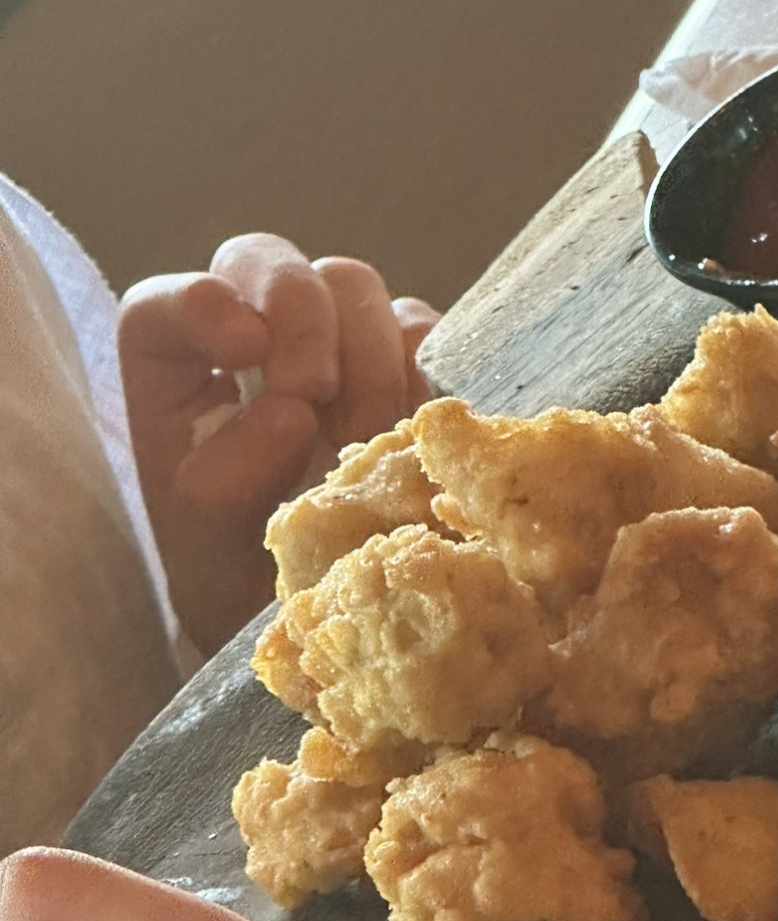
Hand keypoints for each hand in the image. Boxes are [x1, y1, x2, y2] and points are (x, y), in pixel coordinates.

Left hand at [119, 233, 439, 655]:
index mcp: (175, 376)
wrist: (313, 614)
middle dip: (299, 317)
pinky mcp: (400, 367)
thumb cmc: (239, 579)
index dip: (206, 304)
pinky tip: (407, 428)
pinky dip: (419, 367)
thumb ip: (224, 482)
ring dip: (364, 354)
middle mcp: (250, 341)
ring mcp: (331, 347)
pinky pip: (420, 329)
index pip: (171, 303)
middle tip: (314, 394)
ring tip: (363, 438)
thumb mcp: (207, 549)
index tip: (242, 351)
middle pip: (270, 261)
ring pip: (353, 284)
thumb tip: (291, 413)